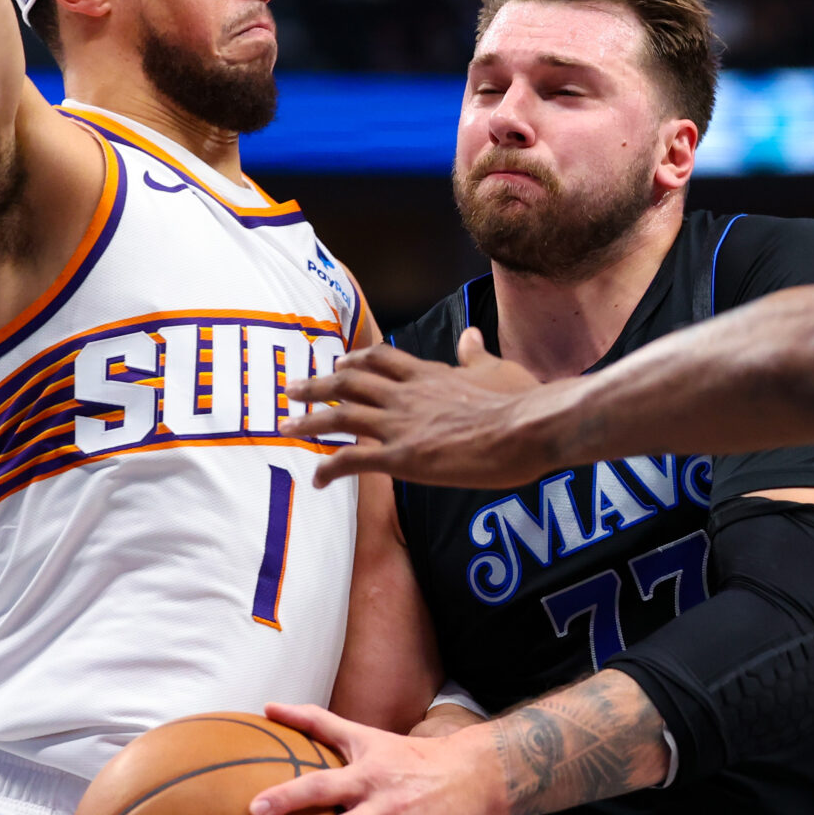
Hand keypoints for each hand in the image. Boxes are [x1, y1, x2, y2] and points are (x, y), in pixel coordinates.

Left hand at [283, 329, 552, 489]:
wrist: (526, 428)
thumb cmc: (520, 402)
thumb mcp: (498, 369)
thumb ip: (476, 355)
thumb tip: (471, 335)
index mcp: (429, 374)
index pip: (382, 360)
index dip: (357, 360)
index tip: (340, 363)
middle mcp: (406, 394)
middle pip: (350, 382)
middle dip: (318, 384)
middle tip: (294, 387)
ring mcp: (400, 425)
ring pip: (340, 416)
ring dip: (309, 420)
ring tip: (286, 424)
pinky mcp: (401, 457)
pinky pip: (352, 460)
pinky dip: (329, 468)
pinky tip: (317, 479)